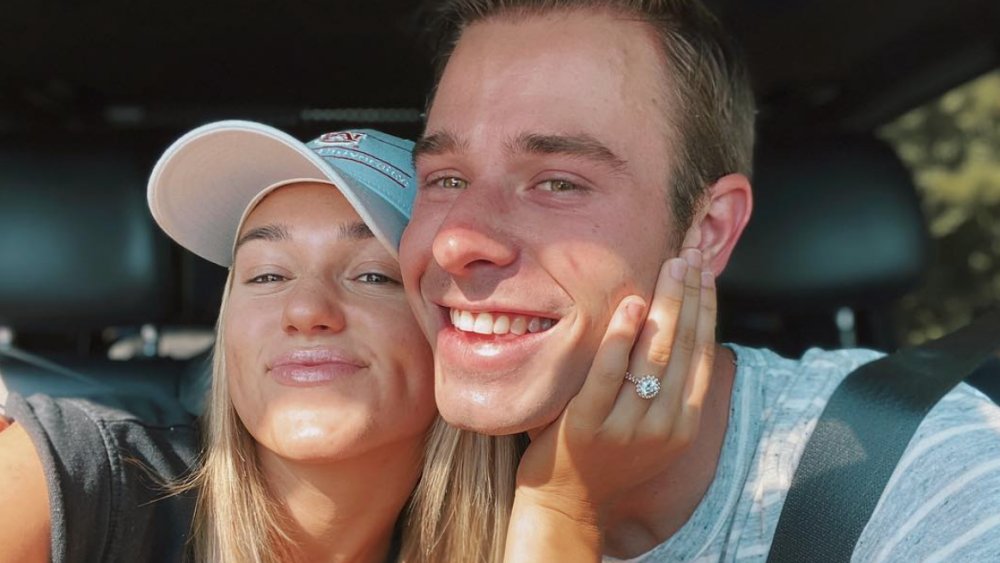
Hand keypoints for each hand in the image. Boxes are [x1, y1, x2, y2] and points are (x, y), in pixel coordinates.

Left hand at [505, 249, 716, 560]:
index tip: (705, 270)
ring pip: (654, 355)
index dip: (707, 307)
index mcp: (684, 424)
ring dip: (666, 304)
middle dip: (691, 294)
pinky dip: (621, 336)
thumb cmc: (608, 461)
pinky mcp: (587, 424)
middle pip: (684, 347)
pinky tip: (630, 303)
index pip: (703, 354)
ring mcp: (626, 426)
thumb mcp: (653, 430)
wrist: (567, 509)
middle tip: (691, 252)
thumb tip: (677, 329)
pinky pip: (608, 373)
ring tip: (670, 266)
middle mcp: (662, 426)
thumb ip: (666, 388)